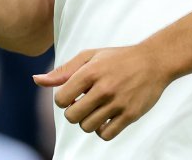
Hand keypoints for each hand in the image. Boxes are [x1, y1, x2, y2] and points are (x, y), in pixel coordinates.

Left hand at [34, 45, 169, 141]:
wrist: (154, 61)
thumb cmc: (117, 58)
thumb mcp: (90, 56)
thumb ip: (63, 71)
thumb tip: (36, 80)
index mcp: (90, 72)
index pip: (61, 99)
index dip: (63, 100)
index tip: (72, 95)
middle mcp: (103, 88)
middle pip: (72, 116)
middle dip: (73, 112)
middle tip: (83, 103)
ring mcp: (118, 103)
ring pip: (87, 127)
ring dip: (87, 121)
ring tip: (96, 109)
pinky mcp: (130, 115)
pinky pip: (106, 134)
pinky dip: (102, 130)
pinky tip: (106, 117)